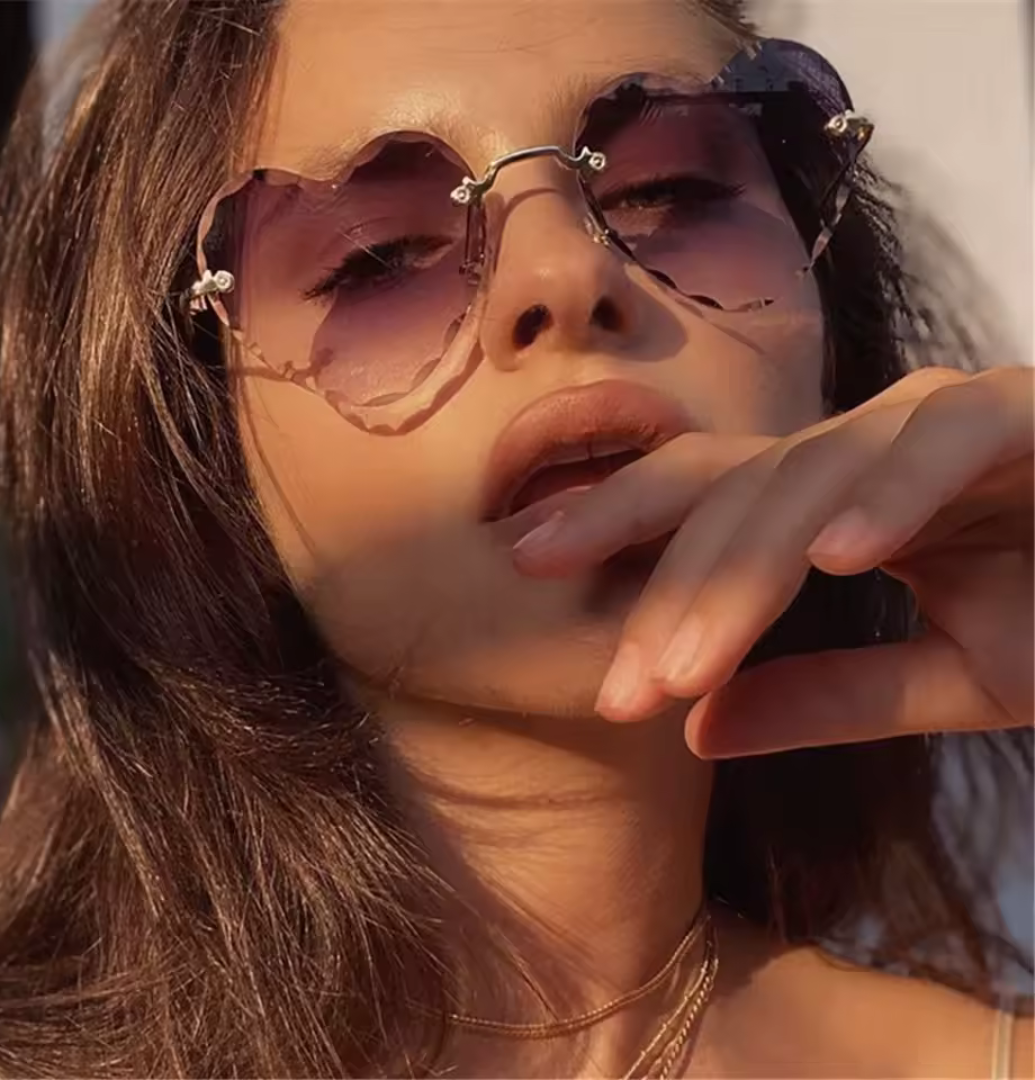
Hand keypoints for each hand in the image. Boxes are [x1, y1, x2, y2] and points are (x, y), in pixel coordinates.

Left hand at [512, 367, 1033, 756]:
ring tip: (687, 663)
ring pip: (810, 478)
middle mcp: (866, 446)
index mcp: (830, 496)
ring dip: (746, 575)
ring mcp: (942, 422)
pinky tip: (842, 557)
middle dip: (665, 588)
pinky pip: (946, 442)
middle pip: (729, 492)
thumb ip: (825, 698)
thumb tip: (699, 732)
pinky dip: (894, 494)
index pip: (698, 498)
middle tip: (616, 686)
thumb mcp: (947, 676)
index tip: (524, 572)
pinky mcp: (1024, 416)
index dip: (610, 526)